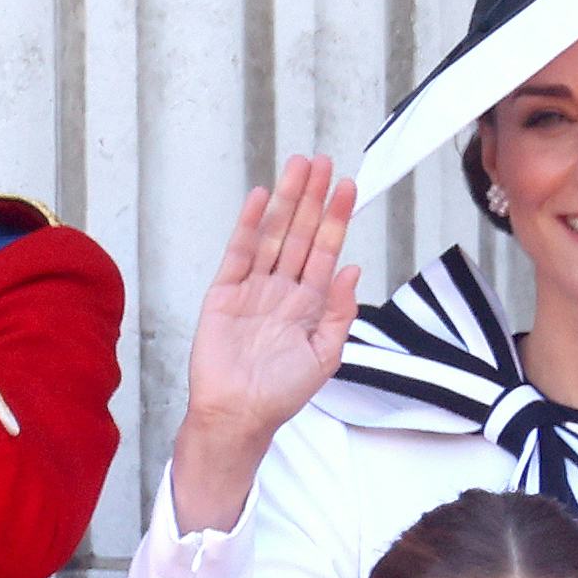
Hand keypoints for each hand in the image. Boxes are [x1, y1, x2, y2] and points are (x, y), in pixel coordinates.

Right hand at [170, 156, 363, 531]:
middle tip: (322, 161)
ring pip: (273, 235)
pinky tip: (261, 199)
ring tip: (298, 167)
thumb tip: (353, 269)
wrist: (239, 416)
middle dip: (312, 197)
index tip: (348, 186)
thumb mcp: (325, 356)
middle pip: (300, 233)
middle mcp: (282, 289)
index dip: (336, 218)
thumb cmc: (281, 394)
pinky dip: (249, 225)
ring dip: (286, 201)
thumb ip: (340, 313)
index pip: (325, 250)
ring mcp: (253, 289)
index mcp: (308, 304)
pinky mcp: (224, 294)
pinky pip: (239, 253)